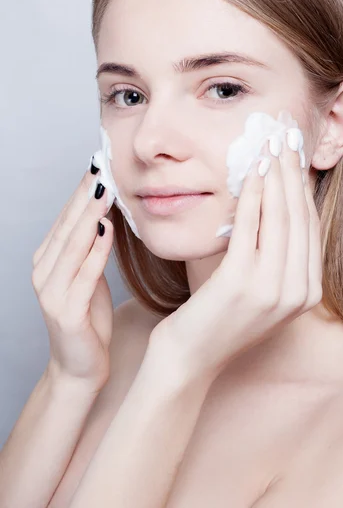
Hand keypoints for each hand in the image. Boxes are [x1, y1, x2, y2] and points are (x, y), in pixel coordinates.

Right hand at [31, 168, 113, 394]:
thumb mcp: (89, 275)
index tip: (97, 165)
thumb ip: (91, 248)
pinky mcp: (65, 311)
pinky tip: (109, 229)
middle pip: (68, 226)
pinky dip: (98, 250)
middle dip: (86, 195)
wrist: (80, 366)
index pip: (66, 219)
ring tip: (106, 190)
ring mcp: (51, 292)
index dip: (81, 192)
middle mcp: (43, 272)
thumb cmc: (88, 318)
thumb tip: (105, 213)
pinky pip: (85, 274)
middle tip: (102, 166)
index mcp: (47, 260)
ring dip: (91, 215)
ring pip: (74, 245)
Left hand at [152, 127, 322, 381]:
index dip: (303, 189)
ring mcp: (273, 289)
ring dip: (276, 177)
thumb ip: (276, 256)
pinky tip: (252, 174)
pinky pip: (251, 228)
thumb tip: (275, 204)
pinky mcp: (242, 283)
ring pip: (280, 218)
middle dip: (293, 173)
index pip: (310, 228)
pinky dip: (253, 196)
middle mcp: (298, 291)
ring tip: (271, 147)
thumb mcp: (259, 289)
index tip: (295, 159)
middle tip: (286, 139)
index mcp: (307, 293)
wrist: (191, 358)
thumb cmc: (220, 319)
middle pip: (299, 218)